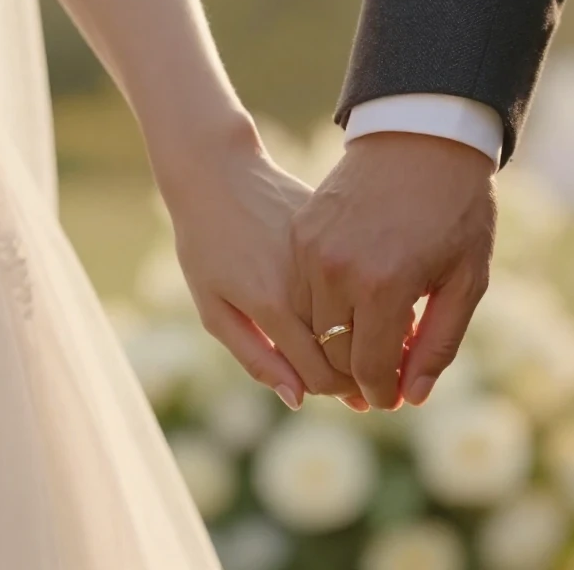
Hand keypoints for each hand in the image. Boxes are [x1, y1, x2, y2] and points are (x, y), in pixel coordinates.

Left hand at [157, 128, 361, 410]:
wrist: (218, 173)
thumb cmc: (206, 246)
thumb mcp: (215, 310)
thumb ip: (256, 358)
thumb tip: (298, 399)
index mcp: (274, 307)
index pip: (322, 376)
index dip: (336, 392)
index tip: (344, 395)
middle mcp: (306, 284)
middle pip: (349, 350)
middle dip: (358, 371)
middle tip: (361, 382)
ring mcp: (324, 256)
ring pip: (362, 315)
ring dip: (367, 336)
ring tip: (365, 348)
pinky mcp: (334, 234)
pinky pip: (359, 279)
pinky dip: (366, 298)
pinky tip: (364, 308)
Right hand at [292, 132, 496, 408]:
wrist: (424, 135)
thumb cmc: (458, 208)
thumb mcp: (466, 280)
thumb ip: (438, 342)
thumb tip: (411, 394)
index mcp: (383, 287)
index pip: (367, 367)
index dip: (381, 391)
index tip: (392, 398)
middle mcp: (338, 271)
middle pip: (333, 352)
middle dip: (356, 374)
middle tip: (381, 378)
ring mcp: (313, 250)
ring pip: (312, 323)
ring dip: (338, 341)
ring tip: (369, 342)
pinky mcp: (302, 232)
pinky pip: (303, 289)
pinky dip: (325, 306)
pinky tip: (354, 303)